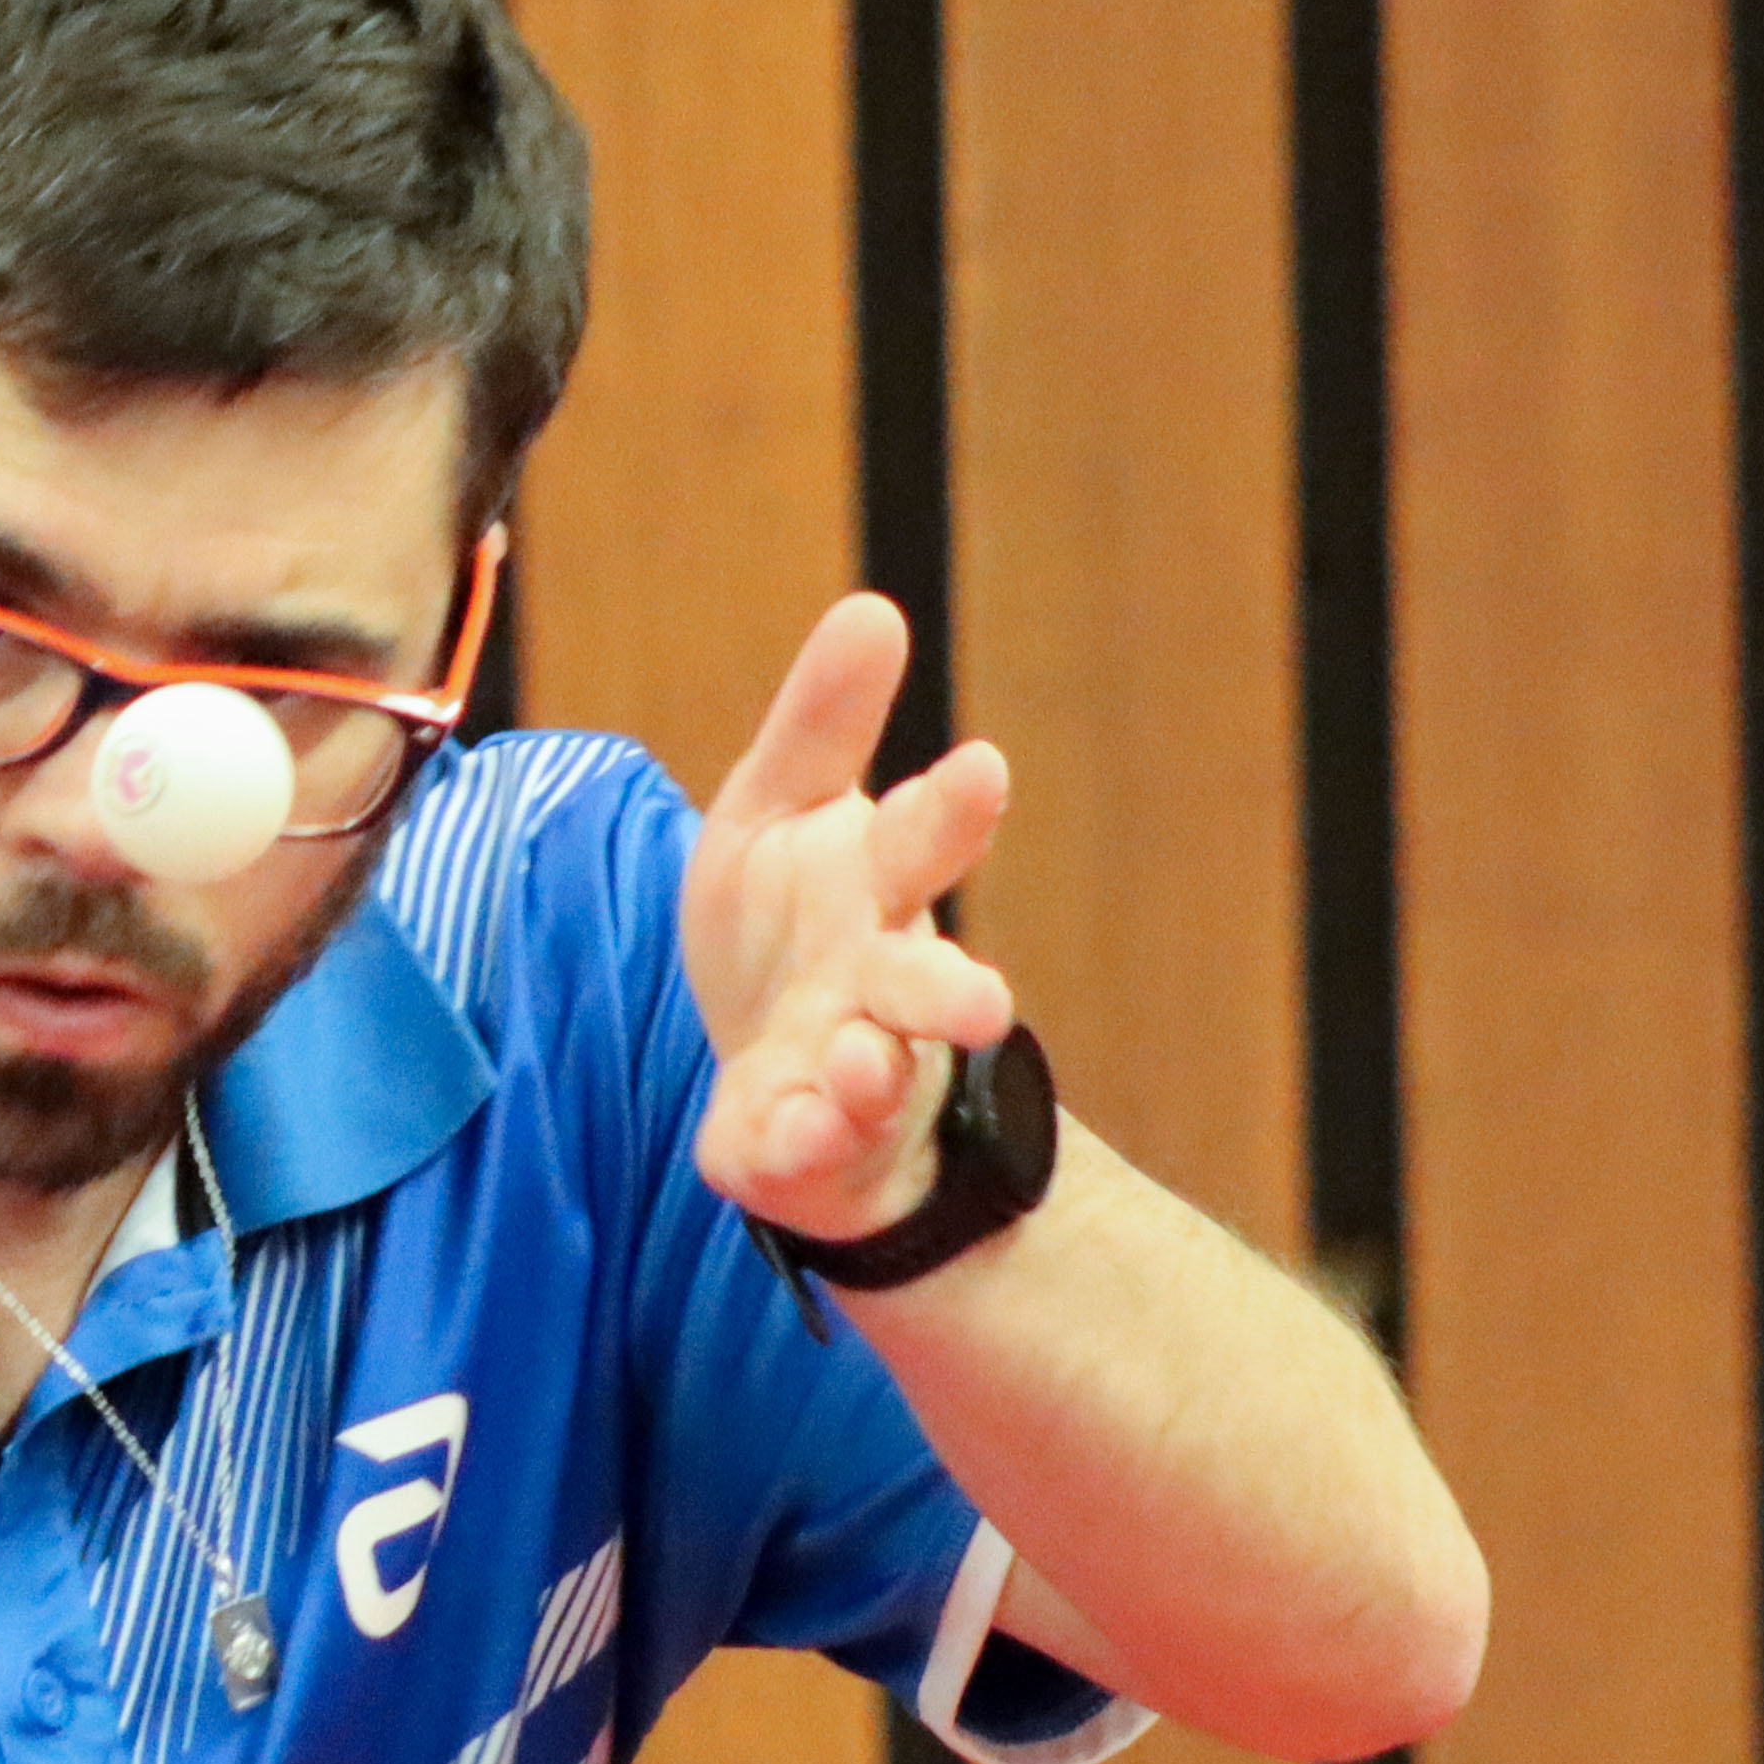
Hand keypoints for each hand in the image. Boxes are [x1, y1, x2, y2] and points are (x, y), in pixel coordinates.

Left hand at [683, 589, 1021, 1240]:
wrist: (778, 1073)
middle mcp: (880, 990)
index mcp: (878, 890)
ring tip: (859, 1059)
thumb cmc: (791, 927)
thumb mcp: (779, 809)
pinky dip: (796, 1145)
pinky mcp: (795, 1149)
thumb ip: (822, 723)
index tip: (981, 769)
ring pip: (872, 1081)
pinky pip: (797, 1154)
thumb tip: (873, 609)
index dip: (953, 809)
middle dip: (952, 992)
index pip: (921, 842)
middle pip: (926, 986)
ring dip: (870, 1074)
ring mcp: (846, 1078)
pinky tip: (783, 1134)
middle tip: (985, 1002)